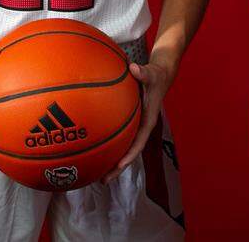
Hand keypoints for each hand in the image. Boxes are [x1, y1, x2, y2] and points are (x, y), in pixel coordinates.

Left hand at [102, 52, 176, 182]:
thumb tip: (134, 68)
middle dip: (116, 167)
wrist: (159, 75)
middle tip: (101, 180)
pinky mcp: (127, 121)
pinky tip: (89, 144)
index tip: (120, 165)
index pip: (139, 142)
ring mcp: (133, 126)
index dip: (129, 155)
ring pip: (120, 146)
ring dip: (109, 160)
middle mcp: (139, 128)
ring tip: (92, 172)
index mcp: (147, 122)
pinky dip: (104, 141)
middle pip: (127, 152)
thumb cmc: (155, 76)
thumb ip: (143, 73)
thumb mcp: (152, 74)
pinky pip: (114, 134)